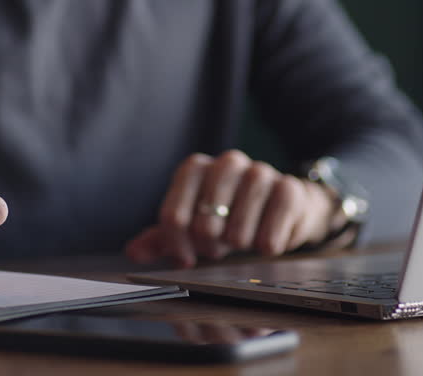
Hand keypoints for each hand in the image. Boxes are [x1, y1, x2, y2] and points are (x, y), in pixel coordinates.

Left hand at [124, 149, 336, 267]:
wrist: (279, 211)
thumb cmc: (228, 219)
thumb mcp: (192, 228)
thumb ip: (163, 239)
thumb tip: (134, 252)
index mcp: (196, 169)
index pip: (173, 211)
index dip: (176, 243)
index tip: (185, 258)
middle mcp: (227, 163)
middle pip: (205, 213)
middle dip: (207, 242)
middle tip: (215, 250)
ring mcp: (260, 172)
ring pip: (241, 216)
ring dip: (238, 240)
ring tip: (240, 245)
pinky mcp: (289, 187)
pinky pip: (276, 216)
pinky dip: (268, 239)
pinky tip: (265, 245)